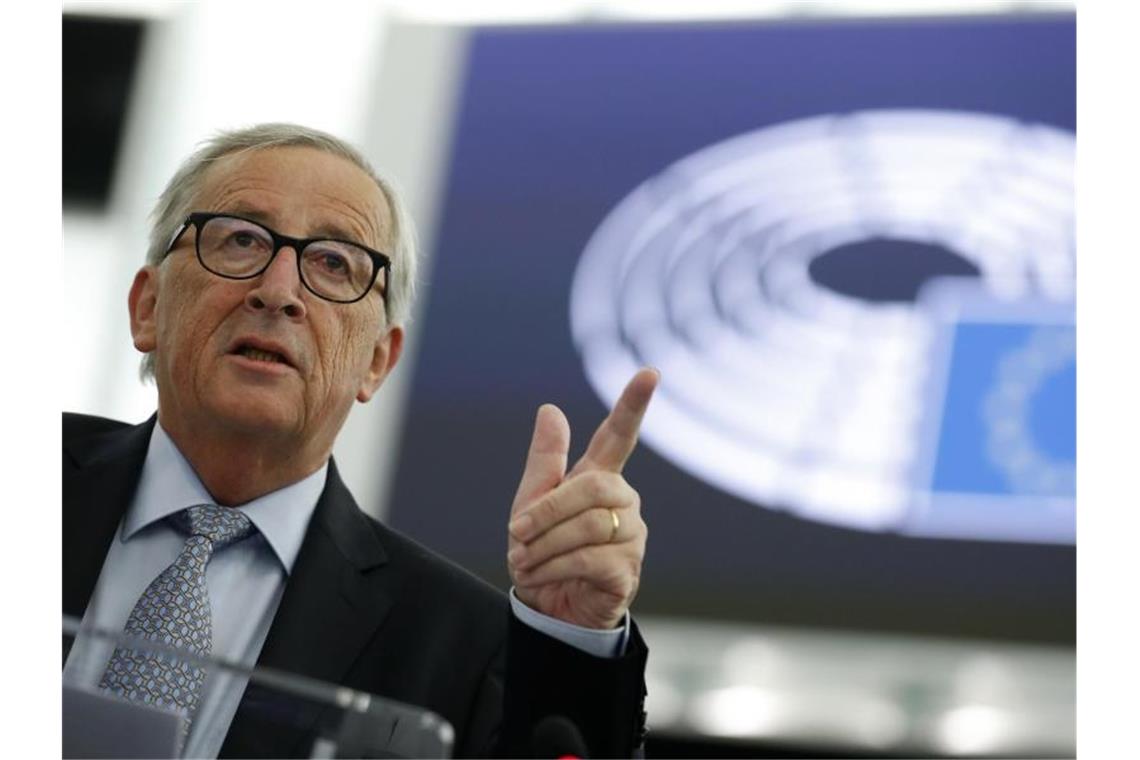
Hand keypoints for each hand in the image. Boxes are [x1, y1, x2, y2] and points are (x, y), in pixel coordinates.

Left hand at [507, 368, 658, 629]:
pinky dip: (554, 567)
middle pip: (593, 487)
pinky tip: (539, 577)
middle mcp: (623, 501)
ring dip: (545, 545)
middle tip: (515, 532)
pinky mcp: (628, 569)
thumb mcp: (531, 502)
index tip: (650, 372)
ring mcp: (631, 535)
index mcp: (599, 478)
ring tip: (523, 562)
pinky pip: (589, 559)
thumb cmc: (542, 550)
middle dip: (547, 511)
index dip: (633, 404)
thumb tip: (550, 409)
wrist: (546, 609)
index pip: (619, 435)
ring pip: (589, 525)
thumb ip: (545, 460)